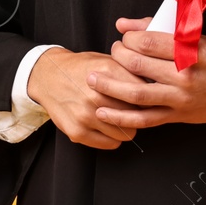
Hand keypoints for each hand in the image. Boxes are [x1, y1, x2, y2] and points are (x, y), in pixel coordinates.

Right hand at [26, 47, 144, 149]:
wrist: (48, 76)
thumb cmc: (82, 68)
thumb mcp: (107, 60)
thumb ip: (130, 71)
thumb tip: (157, 84)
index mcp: (107, 72)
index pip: (144, 91)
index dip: (150, 95)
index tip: (150, 97)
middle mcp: (96, 94)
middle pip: (138, 114)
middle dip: (140, 113)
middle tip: (134, 109)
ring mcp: (86, 115)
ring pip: (127, 133)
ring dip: (127, 127)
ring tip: (120, 118)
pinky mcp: (78, 132)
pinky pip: (111, 144)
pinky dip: (113, 137)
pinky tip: (108, 126)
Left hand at [90, 16, 205, 128]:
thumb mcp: (194, 37)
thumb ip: (157, 29)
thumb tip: (124, 24)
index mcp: (188, 51)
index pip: (146, 42)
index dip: (128, 38)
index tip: (125, 37)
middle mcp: (183, 75)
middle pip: (137, 65)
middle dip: (117, 56)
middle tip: (113, 52)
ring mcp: (179, 98)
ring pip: (135, 93)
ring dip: (109, 86)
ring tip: (93, 79)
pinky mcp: (176, 116)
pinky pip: (144, 119)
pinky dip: (121, 117)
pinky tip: (103, 111)